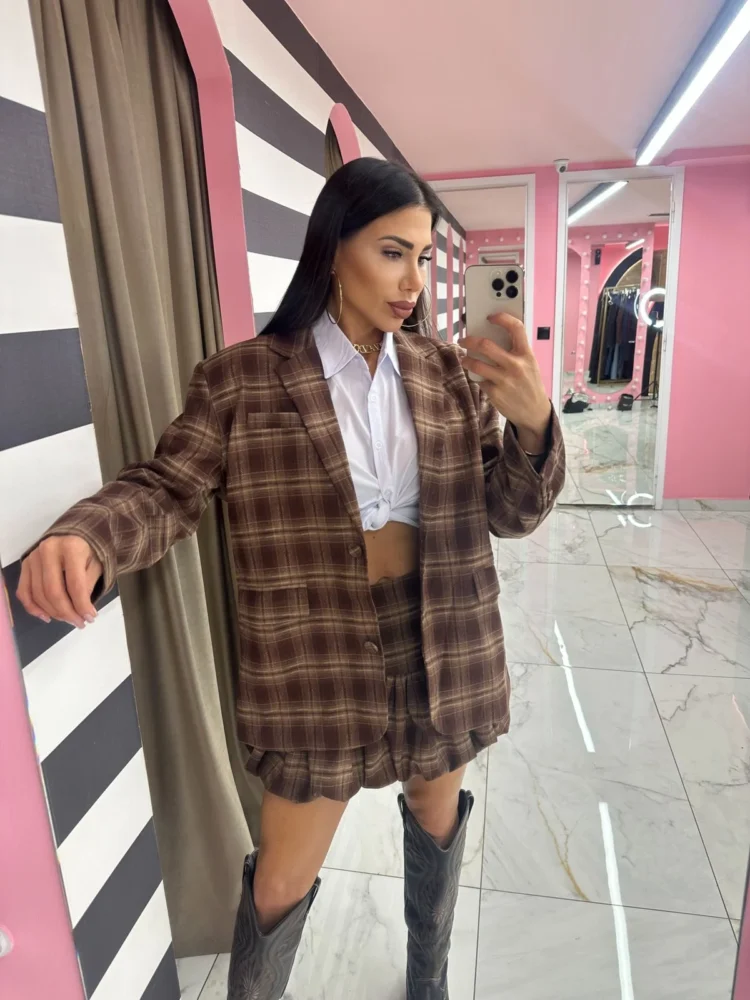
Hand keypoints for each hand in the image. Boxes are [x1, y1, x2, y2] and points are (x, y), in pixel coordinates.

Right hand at [17, 536, 101, 627]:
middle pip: (53, 592)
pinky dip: (33, 608)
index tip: (91, 618)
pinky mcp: (24, 565)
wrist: (72, 534)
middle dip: (67, 612)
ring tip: (69, 620)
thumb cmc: (88, 550)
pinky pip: (24, 592)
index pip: (75, 584)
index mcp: (70, 547)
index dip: (82, 605)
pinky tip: (47, 617)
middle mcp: (47, 550)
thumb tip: (81, 609)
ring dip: (53, 613)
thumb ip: (88, 584)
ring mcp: (33, 557)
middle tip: (80, 623)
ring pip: (38, 595)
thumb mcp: (96, 564)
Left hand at [457, 314, 551, 449]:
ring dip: (466, 360)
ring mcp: (504, 380)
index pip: (516, 328)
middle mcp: (515, 366)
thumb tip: (492, 336)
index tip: (491, 317)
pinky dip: (476, 378)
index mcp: (526, 355)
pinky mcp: (495, 393)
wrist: (535, 412)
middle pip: (486, 345)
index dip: (502, 318)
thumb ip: (515, 351)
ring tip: (465, 359)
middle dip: (469, 340)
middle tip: (463, 340)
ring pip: (476, 364)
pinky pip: (479, 380)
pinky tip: (479, 377)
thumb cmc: (530, 385)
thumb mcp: (530, 364)